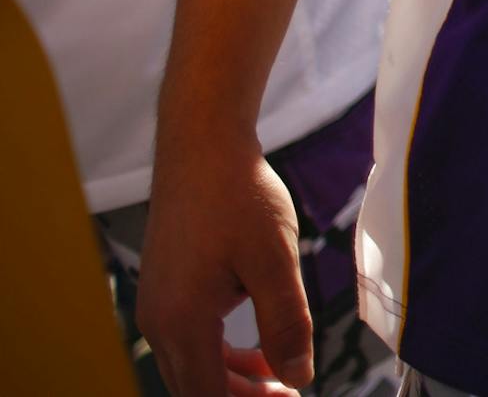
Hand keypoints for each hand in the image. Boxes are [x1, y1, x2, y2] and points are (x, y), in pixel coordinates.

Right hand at [137, 135, 314, 396]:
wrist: (203, 146)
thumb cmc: (239, 195)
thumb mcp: (275, 260)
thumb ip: (286, 323)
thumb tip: (298, 376)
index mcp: (182, 321)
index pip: (207, 396)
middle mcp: (159, 321)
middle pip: (195, 388)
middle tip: (289, 394)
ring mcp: (158, 305)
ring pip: (191, 367)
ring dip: (233, 380)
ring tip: (280, 378)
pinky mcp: (166, 289)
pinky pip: (189, 341)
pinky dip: (222, 354)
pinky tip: (259, 350)